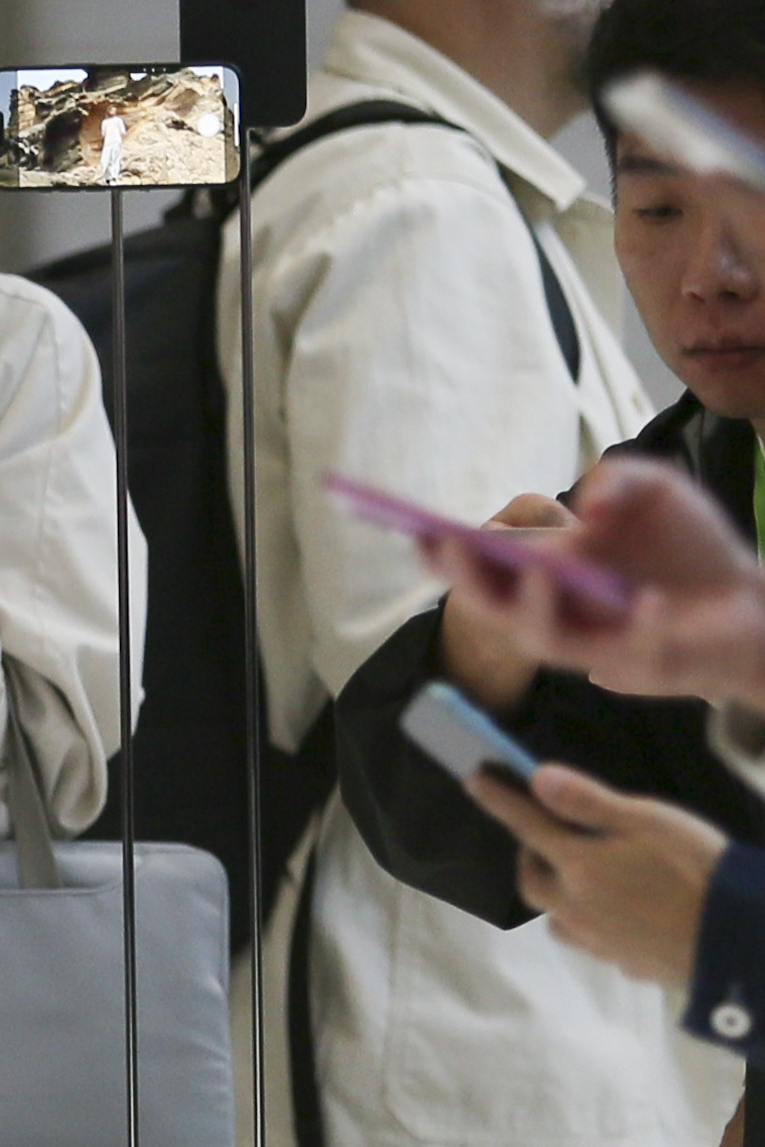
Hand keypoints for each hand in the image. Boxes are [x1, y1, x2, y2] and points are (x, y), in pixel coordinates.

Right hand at [423, 458, 764, 707]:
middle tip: (454, 542)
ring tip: (541, 569)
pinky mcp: (643, 668)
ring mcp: (595, 644)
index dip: (442, 552)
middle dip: (467, 577)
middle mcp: (556, 610)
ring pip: (542, 638)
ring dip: (533, 607)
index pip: (479, 567)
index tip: (414, 528)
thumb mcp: (657, 490)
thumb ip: (621, 478)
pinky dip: (641, 629)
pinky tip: (653, 604)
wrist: (753, 601)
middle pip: (491, 607)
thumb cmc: (688, 546)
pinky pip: (633, 654)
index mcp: (543, 571)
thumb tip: (590, 507)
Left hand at [462, 761, 727, 989]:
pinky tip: (619, 914)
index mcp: (577, 868)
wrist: (743, 942)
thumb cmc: (699, 872)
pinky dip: (592, 923)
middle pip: (531, 882)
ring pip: (557, 918)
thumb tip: (537, 778)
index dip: (499, 800)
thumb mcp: (648, 821)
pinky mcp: (626, 964)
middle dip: (531, 856)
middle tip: (549, 836)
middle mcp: (576, 909)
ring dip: (558, 896)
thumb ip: (589, 802)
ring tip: (583, 878)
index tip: (475, 780)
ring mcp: (599, 942)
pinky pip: (593, 942)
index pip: (525, 826)